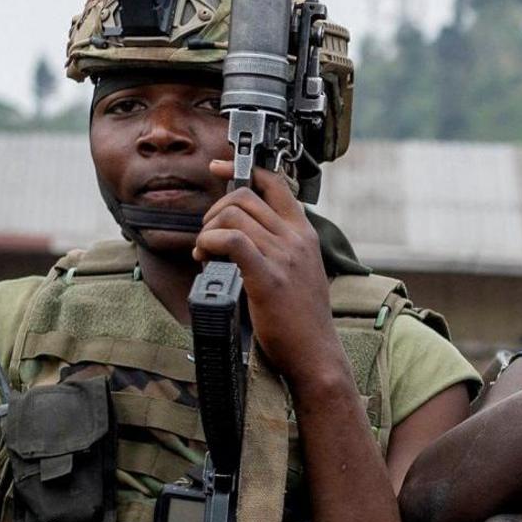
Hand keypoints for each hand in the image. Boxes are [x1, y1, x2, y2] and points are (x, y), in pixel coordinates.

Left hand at [196, 168, 349, 393]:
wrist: (316, 353)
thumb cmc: (303, 318)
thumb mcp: (301, 270)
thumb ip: (280, 246)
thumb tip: (241, 231)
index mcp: (305, 234)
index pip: (275, 184)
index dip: (243, 170)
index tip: (220, 168)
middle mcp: (296, 239)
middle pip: (244, 197)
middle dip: (215, 211)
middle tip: (208, 235)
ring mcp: (284, 256)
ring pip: (233, 216)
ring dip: (208, 230)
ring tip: (206, 252)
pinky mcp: (268, 277)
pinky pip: (231, 241)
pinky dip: (210, 243)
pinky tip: (206, 257)